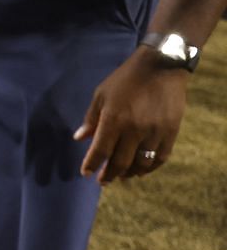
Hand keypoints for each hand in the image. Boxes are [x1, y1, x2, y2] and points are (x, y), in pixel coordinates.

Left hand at [75, 49, 188, 183]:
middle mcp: (134, 129)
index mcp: (114, 119)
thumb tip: (79, 138)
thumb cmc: (125, 80)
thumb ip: (91, 119)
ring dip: (129, 174)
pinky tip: (141, 171)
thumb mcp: (101, 95)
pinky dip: (150, 168)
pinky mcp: (170, 133)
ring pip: (141, 164)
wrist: (161, 68)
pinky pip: (160, 158)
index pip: (100, 150)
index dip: (92, 164)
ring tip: (121, 176)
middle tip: (102, 181)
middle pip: (120, 162)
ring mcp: (154, 133)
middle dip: (109, 174)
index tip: (85, 173)